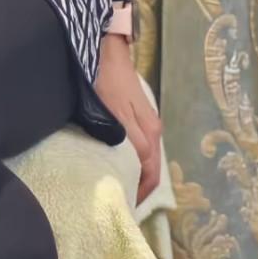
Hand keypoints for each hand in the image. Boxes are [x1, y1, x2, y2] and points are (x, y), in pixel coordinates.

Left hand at [94, 35, 162, 206]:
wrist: (105, 48)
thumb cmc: (105, 81)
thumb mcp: (113, 114)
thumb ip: (127, 140)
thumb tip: (137, 169)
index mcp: (149, 134)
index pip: (150, 176)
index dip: (139, 196)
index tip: (125, 210)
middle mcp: (152, 131)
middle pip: (150, 170)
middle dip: (138, 189)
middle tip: (119, 203)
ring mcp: (146, 121)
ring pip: (145, 159)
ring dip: (134, 175)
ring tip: (117, 188)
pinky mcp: (137, 113)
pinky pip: (138, 146)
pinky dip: (132, 161)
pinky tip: (117, 163)